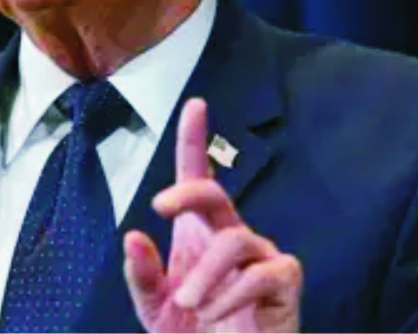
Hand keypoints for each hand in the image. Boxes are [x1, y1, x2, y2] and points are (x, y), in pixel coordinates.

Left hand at [123, 98, 301, 332]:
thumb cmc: (195, 332)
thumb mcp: (156, 307)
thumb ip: (143, 275)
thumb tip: (133, 235)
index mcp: (199, 232)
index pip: (198, 177)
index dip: (196, 139)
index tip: (196, 105)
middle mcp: (230, 234)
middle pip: (215, 193)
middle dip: (189, 191)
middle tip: (161, 206)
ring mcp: (260, 254)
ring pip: (234, 240)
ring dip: (204, 274)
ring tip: (189, 303)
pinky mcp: (284, 280)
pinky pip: (259, 274)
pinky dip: (230, 294)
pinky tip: (214, 313)